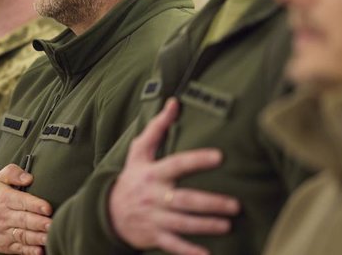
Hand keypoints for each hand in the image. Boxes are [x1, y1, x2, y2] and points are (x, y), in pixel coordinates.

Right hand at [0, 164, 51, 254]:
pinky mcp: (5, 245)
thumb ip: (13, 173)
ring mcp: (4, 232)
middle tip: (52, 224)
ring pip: (22, 236)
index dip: (35, 205)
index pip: (21, 201)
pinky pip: (18, 249)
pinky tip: (40, 251)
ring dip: (37, 238)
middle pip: (24, 220)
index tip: (47, 208)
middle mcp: (4, 216)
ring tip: (49, 237)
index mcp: (4, 198)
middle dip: (39, 223)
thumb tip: (29, 178)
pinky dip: (29, 251)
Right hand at [109, 98, 239, 254]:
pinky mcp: (154, 236)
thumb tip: (174, 102)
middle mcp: (153, 196)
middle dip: (209, 203)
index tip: (219, 156)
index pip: (176, 164)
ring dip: (205, 225)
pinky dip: (189, 252)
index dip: (197, 160)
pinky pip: (173, 246)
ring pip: (182, 224)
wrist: (107, 212)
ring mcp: (154, 218)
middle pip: (184, 200)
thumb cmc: (131, 177)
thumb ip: (158, 127)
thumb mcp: (139, 152)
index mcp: (152, 173)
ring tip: (227, 224)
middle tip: (234, 205)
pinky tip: (208, 254)